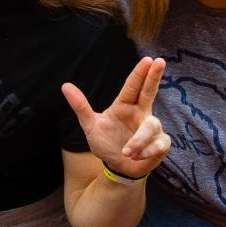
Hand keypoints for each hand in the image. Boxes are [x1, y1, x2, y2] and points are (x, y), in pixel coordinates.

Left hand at [63, 57, 171, 179]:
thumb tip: (65, 85)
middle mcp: (140, 113)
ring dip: (139, 139)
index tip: (148, 59)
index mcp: (125, 105)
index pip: (133, 86)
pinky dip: (147, 151)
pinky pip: (159, 144)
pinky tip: (137, 157)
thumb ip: (81, 106)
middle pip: (150, 91)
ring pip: (151, 125)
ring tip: (127, 152)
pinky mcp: (160, 143)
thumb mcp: (90, 125)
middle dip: (154, 77)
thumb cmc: (106, 143)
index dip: (140, 73)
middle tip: (160, 61)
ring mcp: (152, 128)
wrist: (117, 167)